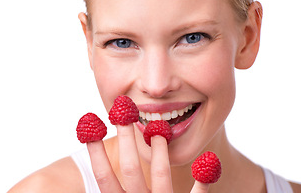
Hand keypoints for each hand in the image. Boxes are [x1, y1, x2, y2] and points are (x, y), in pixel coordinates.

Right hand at [86, 124, 209, 192]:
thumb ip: (111, 191)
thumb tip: (91, 164)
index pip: (104, 177)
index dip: (96, 153)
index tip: (90, 129)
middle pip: (130, 170)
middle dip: (125, 140)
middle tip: (122, 114)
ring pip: (161, 176)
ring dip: (159, 151)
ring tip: (157, 129)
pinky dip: (204, 181)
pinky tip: (210, 161)